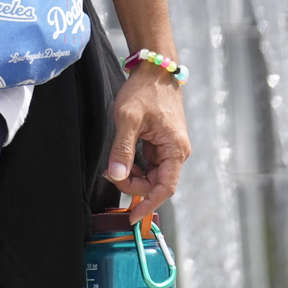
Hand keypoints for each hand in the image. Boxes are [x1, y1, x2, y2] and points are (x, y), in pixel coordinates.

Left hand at [105, 67, 188, 223]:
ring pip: (153, 175)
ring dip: (134, 176)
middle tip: (111, 175)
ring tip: (114, 165)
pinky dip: (136, 166)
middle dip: (134, 186)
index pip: (165, 188)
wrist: (154, 69)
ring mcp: (170, 148)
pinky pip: (150, 163)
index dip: (149, 204)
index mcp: (175, 150)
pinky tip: (122, 159)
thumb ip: (123, 149)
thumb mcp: (128, 119)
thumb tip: (117, 176)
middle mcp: (177, 152)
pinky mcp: (162, 142)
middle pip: (157, 183)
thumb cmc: (143, 91)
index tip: (134, 218)